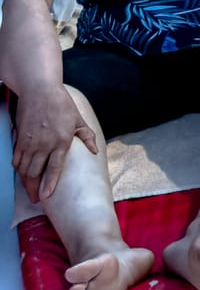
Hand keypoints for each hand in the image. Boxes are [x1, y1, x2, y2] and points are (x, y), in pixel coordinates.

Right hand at [13, 86, 97, 203]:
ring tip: (30, 190)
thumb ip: (87, 137)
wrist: (40, 91)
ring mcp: (30, 142)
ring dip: (25, 182)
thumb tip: (94, 151)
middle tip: (36, 198)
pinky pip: (16, 160)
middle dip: (34, 188)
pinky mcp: (20, 139)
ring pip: (24, 169)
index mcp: (61, 141)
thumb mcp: (78, 120)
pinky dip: (18, 169)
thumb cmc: (62, 104)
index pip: (54, 168)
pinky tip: (22, 174)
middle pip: (35, 172)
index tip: (45, 197)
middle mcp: (44, 144)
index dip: (48, 184)